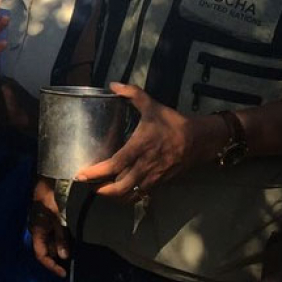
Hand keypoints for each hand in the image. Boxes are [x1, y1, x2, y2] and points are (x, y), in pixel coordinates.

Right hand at [30, 177, 69, 277]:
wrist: (52, 176)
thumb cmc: (53, 196)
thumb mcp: (59, 217)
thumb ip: (61, 236)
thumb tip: (63, 256)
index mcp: (36, 230)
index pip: (40, 254)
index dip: (51, 266)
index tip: (64, 273)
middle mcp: (39, 228)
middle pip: (47, 248)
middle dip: (58, 255)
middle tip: (74, 257)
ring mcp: (44, 222)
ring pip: (52, 240)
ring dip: (63, 245)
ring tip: (76, 246)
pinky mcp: (51, 216)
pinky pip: (56, 231)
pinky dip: (64, 236)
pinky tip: (74, 235)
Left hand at [74, 83, 220, 201]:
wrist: (199, 139)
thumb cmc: (173, 123)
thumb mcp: (152, 106)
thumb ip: (132, 94)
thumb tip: (113, 84)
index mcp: (140, 147)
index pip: (115, 164)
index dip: (96, 172)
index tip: (81, 175)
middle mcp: (145, 165)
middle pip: (119, 187)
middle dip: (101, 190)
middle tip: (88, 184)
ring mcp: (153, 177)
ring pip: (129, 195)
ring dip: (113, 196)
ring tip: (99, 189)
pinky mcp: (160, 183)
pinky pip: (140, 196)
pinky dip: (127, 197)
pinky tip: (118, 193)